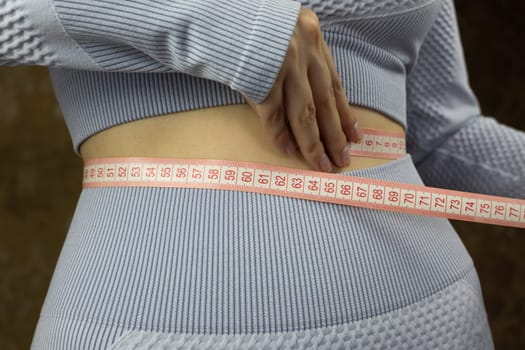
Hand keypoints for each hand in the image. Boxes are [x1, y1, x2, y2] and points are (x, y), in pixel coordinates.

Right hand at [244, 7, 361, 171]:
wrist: (217, 12)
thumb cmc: (247, 20)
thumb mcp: (284, 28)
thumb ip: (300, 54)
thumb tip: (309, 95)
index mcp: (312, 37)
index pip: (334, 83)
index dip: (345, 112)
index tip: (355, 135)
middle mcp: (303, 51)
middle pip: (325, 103)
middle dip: (335, 135)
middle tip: (343, 159)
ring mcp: (283, 66)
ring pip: (305, 114)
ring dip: (314, 143)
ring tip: (322, 164)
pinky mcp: (261, 80)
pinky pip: (273, 116)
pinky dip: (281, 136)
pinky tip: (289, 152)